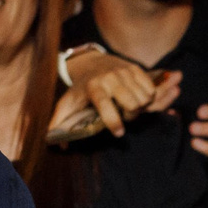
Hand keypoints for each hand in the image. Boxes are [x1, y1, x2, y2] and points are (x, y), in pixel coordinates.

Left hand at [52, 54, 180, 142]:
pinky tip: (137, 98)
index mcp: (93, 87)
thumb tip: (57, 146)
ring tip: (130, 107)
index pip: (105, 105)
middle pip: (133, 104)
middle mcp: (110, 77)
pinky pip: (150, 89)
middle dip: (131, 115)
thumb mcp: (68, 103)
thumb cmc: (80, 88)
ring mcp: (124, 71)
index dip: (113, 121)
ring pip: (144, 98)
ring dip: (140, 107)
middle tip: (124, 115)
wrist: (91, 61)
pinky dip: (148, 97)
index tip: (118, 132)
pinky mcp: (135, 68)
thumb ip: (60, 123)